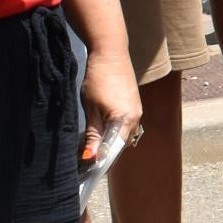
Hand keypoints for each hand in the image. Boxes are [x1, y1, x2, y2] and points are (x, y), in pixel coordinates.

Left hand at [78, 45, 140, 162]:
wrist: (111, 54)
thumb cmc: (98, 79)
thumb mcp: (91, 108)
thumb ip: (93, 134)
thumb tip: (91, 157)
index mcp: (125, 120)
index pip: (114, 150)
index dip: (101, 160)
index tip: (86, 168)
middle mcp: (136, 118)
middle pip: (121, 144)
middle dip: (105, 152)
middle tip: (85, 157)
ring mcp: (137, 111)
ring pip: (123, 135)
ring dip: (109, 141)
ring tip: (91, 144)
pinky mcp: (134, 105)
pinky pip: (126, 125)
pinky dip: (114, 131)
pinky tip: (101, 128)